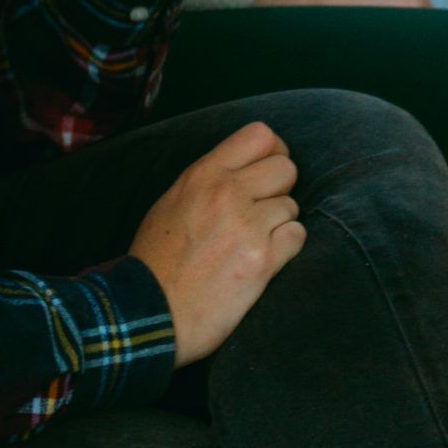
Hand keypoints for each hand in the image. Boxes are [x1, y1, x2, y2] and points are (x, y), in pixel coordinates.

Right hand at [130, 120, 305, 364]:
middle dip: (279, 189)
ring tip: (253, 242)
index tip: (267, 170)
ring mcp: (247, 226)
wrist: (151, 313)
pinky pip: (297, 236)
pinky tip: (263, 259)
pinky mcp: (262, 261)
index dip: (272, 150)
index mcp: (203, 174)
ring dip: (279, 224)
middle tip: (262, 210)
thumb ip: (208, 179)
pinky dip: (286, 248)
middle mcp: (228, 193)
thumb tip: (242, 169)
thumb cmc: (156, 260)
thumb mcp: (171, 201)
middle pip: (286, 167)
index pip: (260, 135)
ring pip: (292, 205)